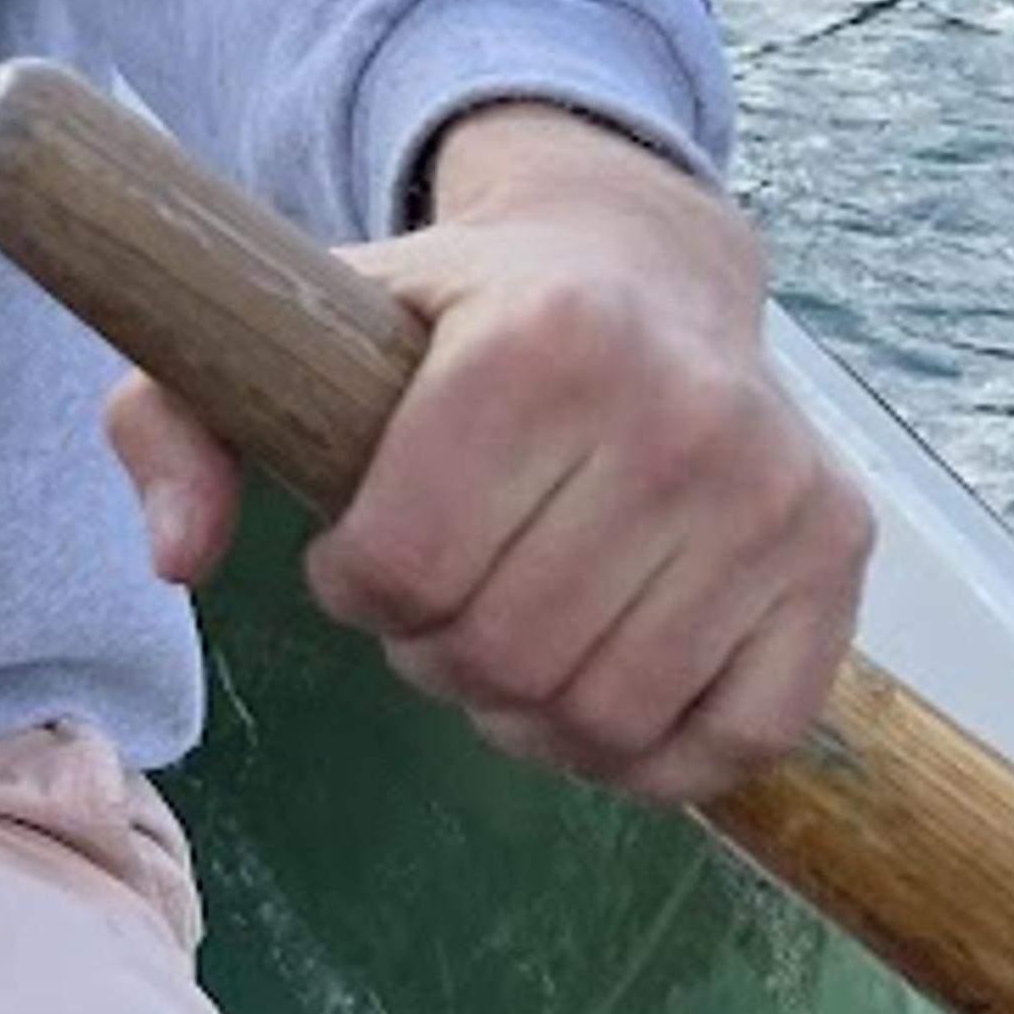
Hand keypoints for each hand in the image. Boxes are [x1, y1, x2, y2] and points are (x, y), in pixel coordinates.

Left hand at [109, 105, 868, 813]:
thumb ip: (175, 422)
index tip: (362, 545)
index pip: (403, 566)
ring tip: (510, 630)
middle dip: (437, 652)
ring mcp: (775, 485)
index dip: (355, 585)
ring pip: (608, 715)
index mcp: (538, 336)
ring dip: (531, 711)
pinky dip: (651, 752)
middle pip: (503, 655)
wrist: (634, 260)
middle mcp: (678, 408)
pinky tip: (603, 678)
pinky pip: (734, 741)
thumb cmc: (441, 319)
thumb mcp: (290, 327)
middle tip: (439, 596)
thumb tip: (177, 557)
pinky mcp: (837, 553)